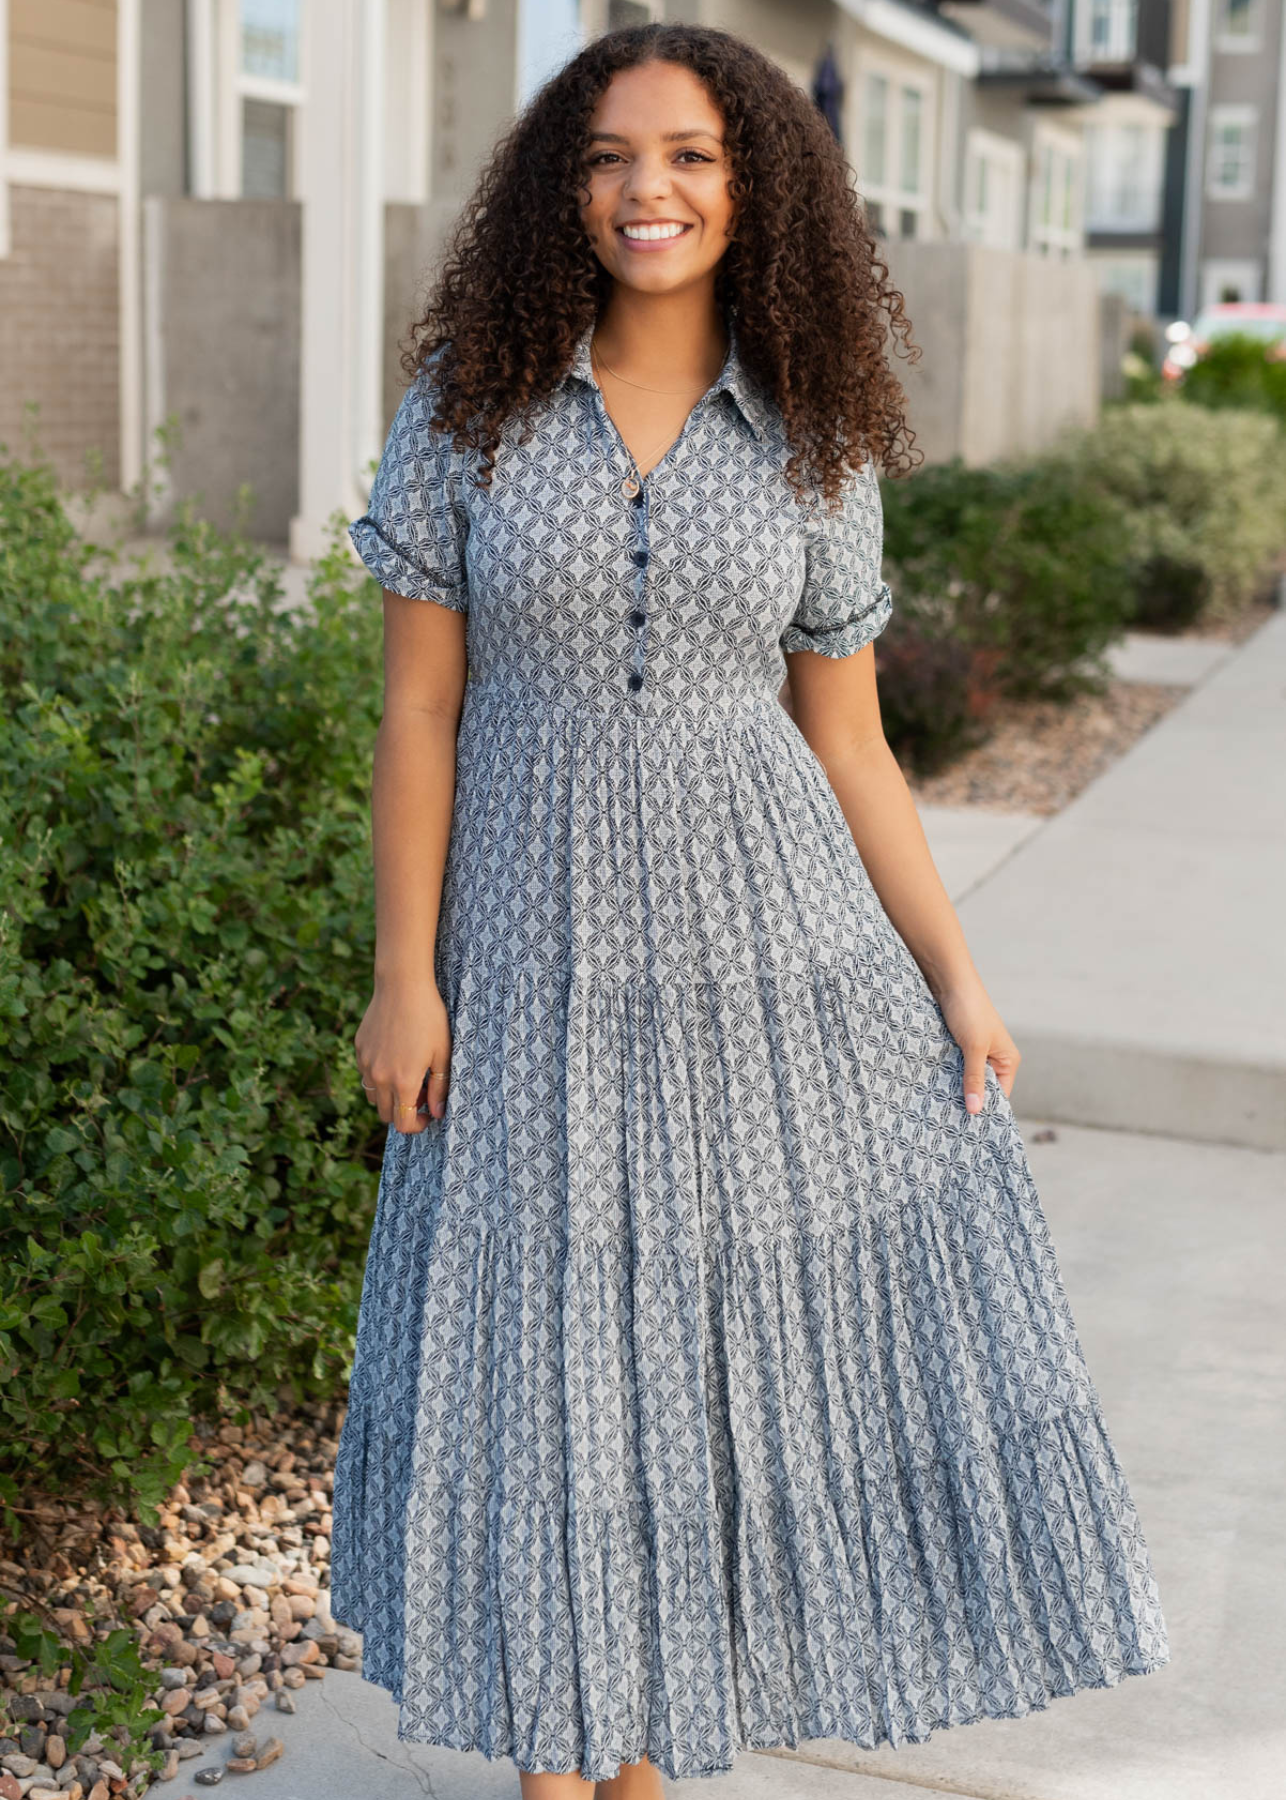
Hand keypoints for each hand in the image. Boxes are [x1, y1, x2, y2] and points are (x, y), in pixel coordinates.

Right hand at [355, 974, 452, 1132]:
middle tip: (421, 1092)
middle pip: (385, 1114)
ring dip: (388, 1096)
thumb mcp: (442, 1054)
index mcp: (403, 1082)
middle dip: (403, 1112)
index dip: (416, 1126)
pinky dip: (379, 1076)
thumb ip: (439, 1088)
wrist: (402, 986)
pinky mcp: (360, 1049)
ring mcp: (366, 1063)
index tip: (427, 1115)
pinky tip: (395, 1055)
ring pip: (372, 1096)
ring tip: (406, 1075)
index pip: (403, 1123)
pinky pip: (366, 1074)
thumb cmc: (429, 1018)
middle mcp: (380, 1077)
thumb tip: (436, 1114)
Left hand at [933, 976, 1020, 1115]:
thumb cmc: (969, 1011)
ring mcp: (975, 1051)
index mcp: (1008, 1060)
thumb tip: (976, 1110)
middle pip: (982, 1088)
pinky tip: (933, 1087)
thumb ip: (974, 1079)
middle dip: (969, 1100)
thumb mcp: (974, 1048)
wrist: (950, 980)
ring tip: (940, 1108)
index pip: (1000, 1095)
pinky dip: (945, 1074)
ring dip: (954, 1087)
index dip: (986, 1110)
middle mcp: (994, 1057)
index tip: (969, 1129)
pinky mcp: (958, 1044)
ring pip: (965, 1077)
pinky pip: (953, 1066)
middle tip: (950, 1122)